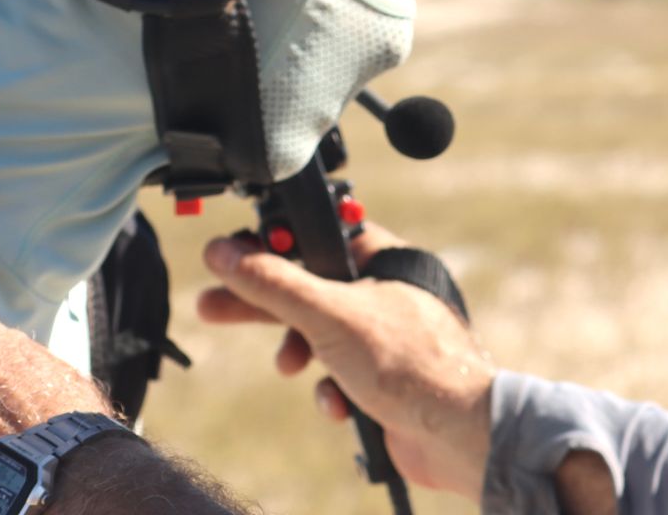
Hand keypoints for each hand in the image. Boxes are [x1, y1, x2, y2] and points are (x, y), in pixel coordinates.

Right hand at [198, 222, 494, 499]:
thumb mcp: (327, 314)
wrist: (455, 434)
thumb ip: (272, 282)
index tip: (233, 253)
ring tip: (291, 366)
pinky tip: (336, 402)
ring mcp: (383, 335)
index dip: (273, 243)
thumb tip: (224, 252)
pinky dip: (329, 388)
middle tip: (212, 304)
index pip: (315, 234)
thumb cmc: (410, 363)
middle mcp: (383, 291)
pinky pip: (337, 373)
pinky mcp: (382, 376)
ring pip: (319, 334)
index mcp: (381, 257)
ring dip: (301, 353)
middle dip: (262, 303)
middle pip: (306, 285)